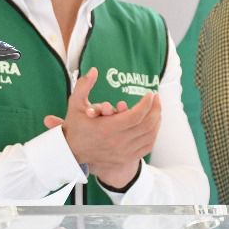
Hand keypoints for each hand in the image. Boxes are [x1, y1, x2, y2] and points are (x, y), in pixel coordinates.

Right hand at [41, 67, 161, 188]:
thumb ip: (84, 85)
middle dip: (155, 109)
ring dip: (156, 120)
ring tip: (156, 109)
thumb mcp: (75, 104)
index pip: (136, 115)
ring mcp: (123, 152)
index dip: (146, 103)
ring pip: (149, 135)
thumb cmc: (75, 125)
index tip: (150, 94)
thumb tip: (94, 70)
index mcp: (107, 128)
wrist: (73, 152)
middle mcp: (117, 142)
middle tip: (156, 98)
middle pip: (146, 125)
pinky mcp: (127, 158)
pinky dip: (153, 134)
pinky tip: (153, 124)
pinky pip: (147, 146)